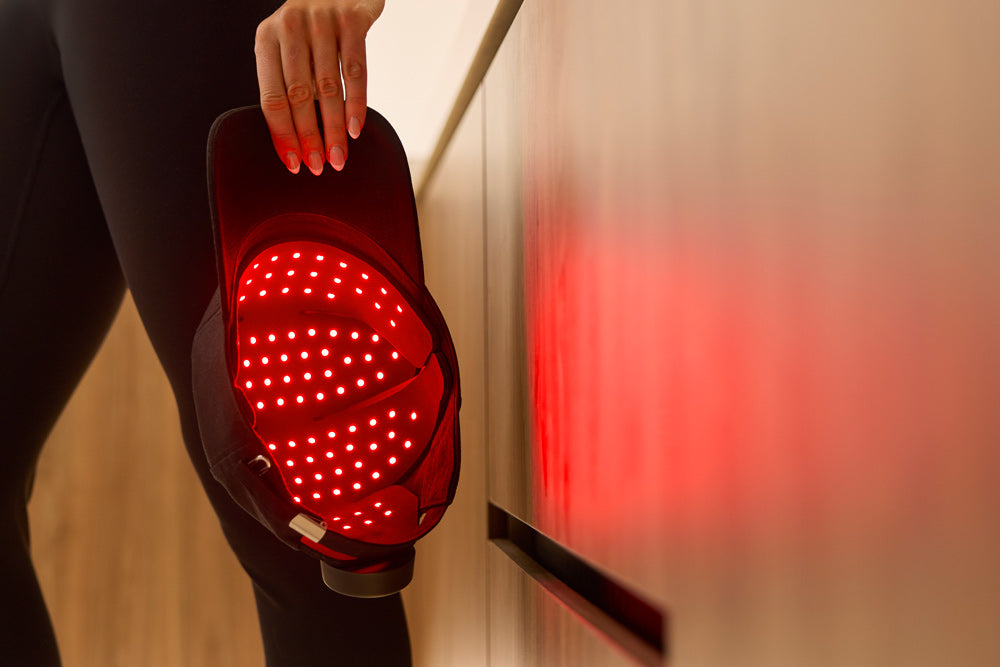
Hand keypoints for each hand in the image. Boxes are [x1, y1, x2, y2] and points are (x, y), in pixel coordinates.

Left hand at [254, 0, 384, 174]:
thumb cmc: (312, 25)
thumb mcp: (288, 46)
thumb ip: (289, 82)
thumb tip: (297, 138)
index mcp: (266, 39)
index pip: (271, 97)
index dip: (282, 134)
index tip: (294, 163)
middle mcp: (289, 27)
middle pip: (299, 96)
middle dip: (310, 137)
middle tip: (319, 166)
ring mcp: (321, 22)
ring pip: (328, 87)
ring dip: (335, 129)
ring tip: (339, 156)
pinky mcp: (352, 20)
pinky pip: (355, 71)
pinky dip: (357, 104)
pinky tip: (356, 128)